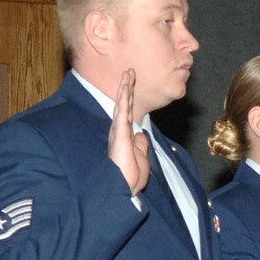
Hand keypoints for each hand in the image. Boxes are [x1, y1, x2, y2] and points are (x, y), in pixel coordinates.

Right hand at [109, 70, 149, 195]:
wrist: (124, 186)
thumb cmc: (131, 176)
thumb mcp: (140, 157)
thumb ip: (140, 145)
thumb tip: (141, 135)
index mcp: (125, 137)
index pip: (128, 114)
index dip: (130, 100)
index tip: (132, 88)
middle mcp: (119, 131)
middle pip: (124, 105)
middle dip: (126, 88)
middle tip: (129, 73)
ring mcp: (118, 130)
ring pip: (122, 104)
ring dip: (126, 87)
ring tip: (129, 73)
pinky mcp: (120, 131)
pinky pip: (123, 110)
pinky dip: (124, 97)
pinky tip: (126, 85)